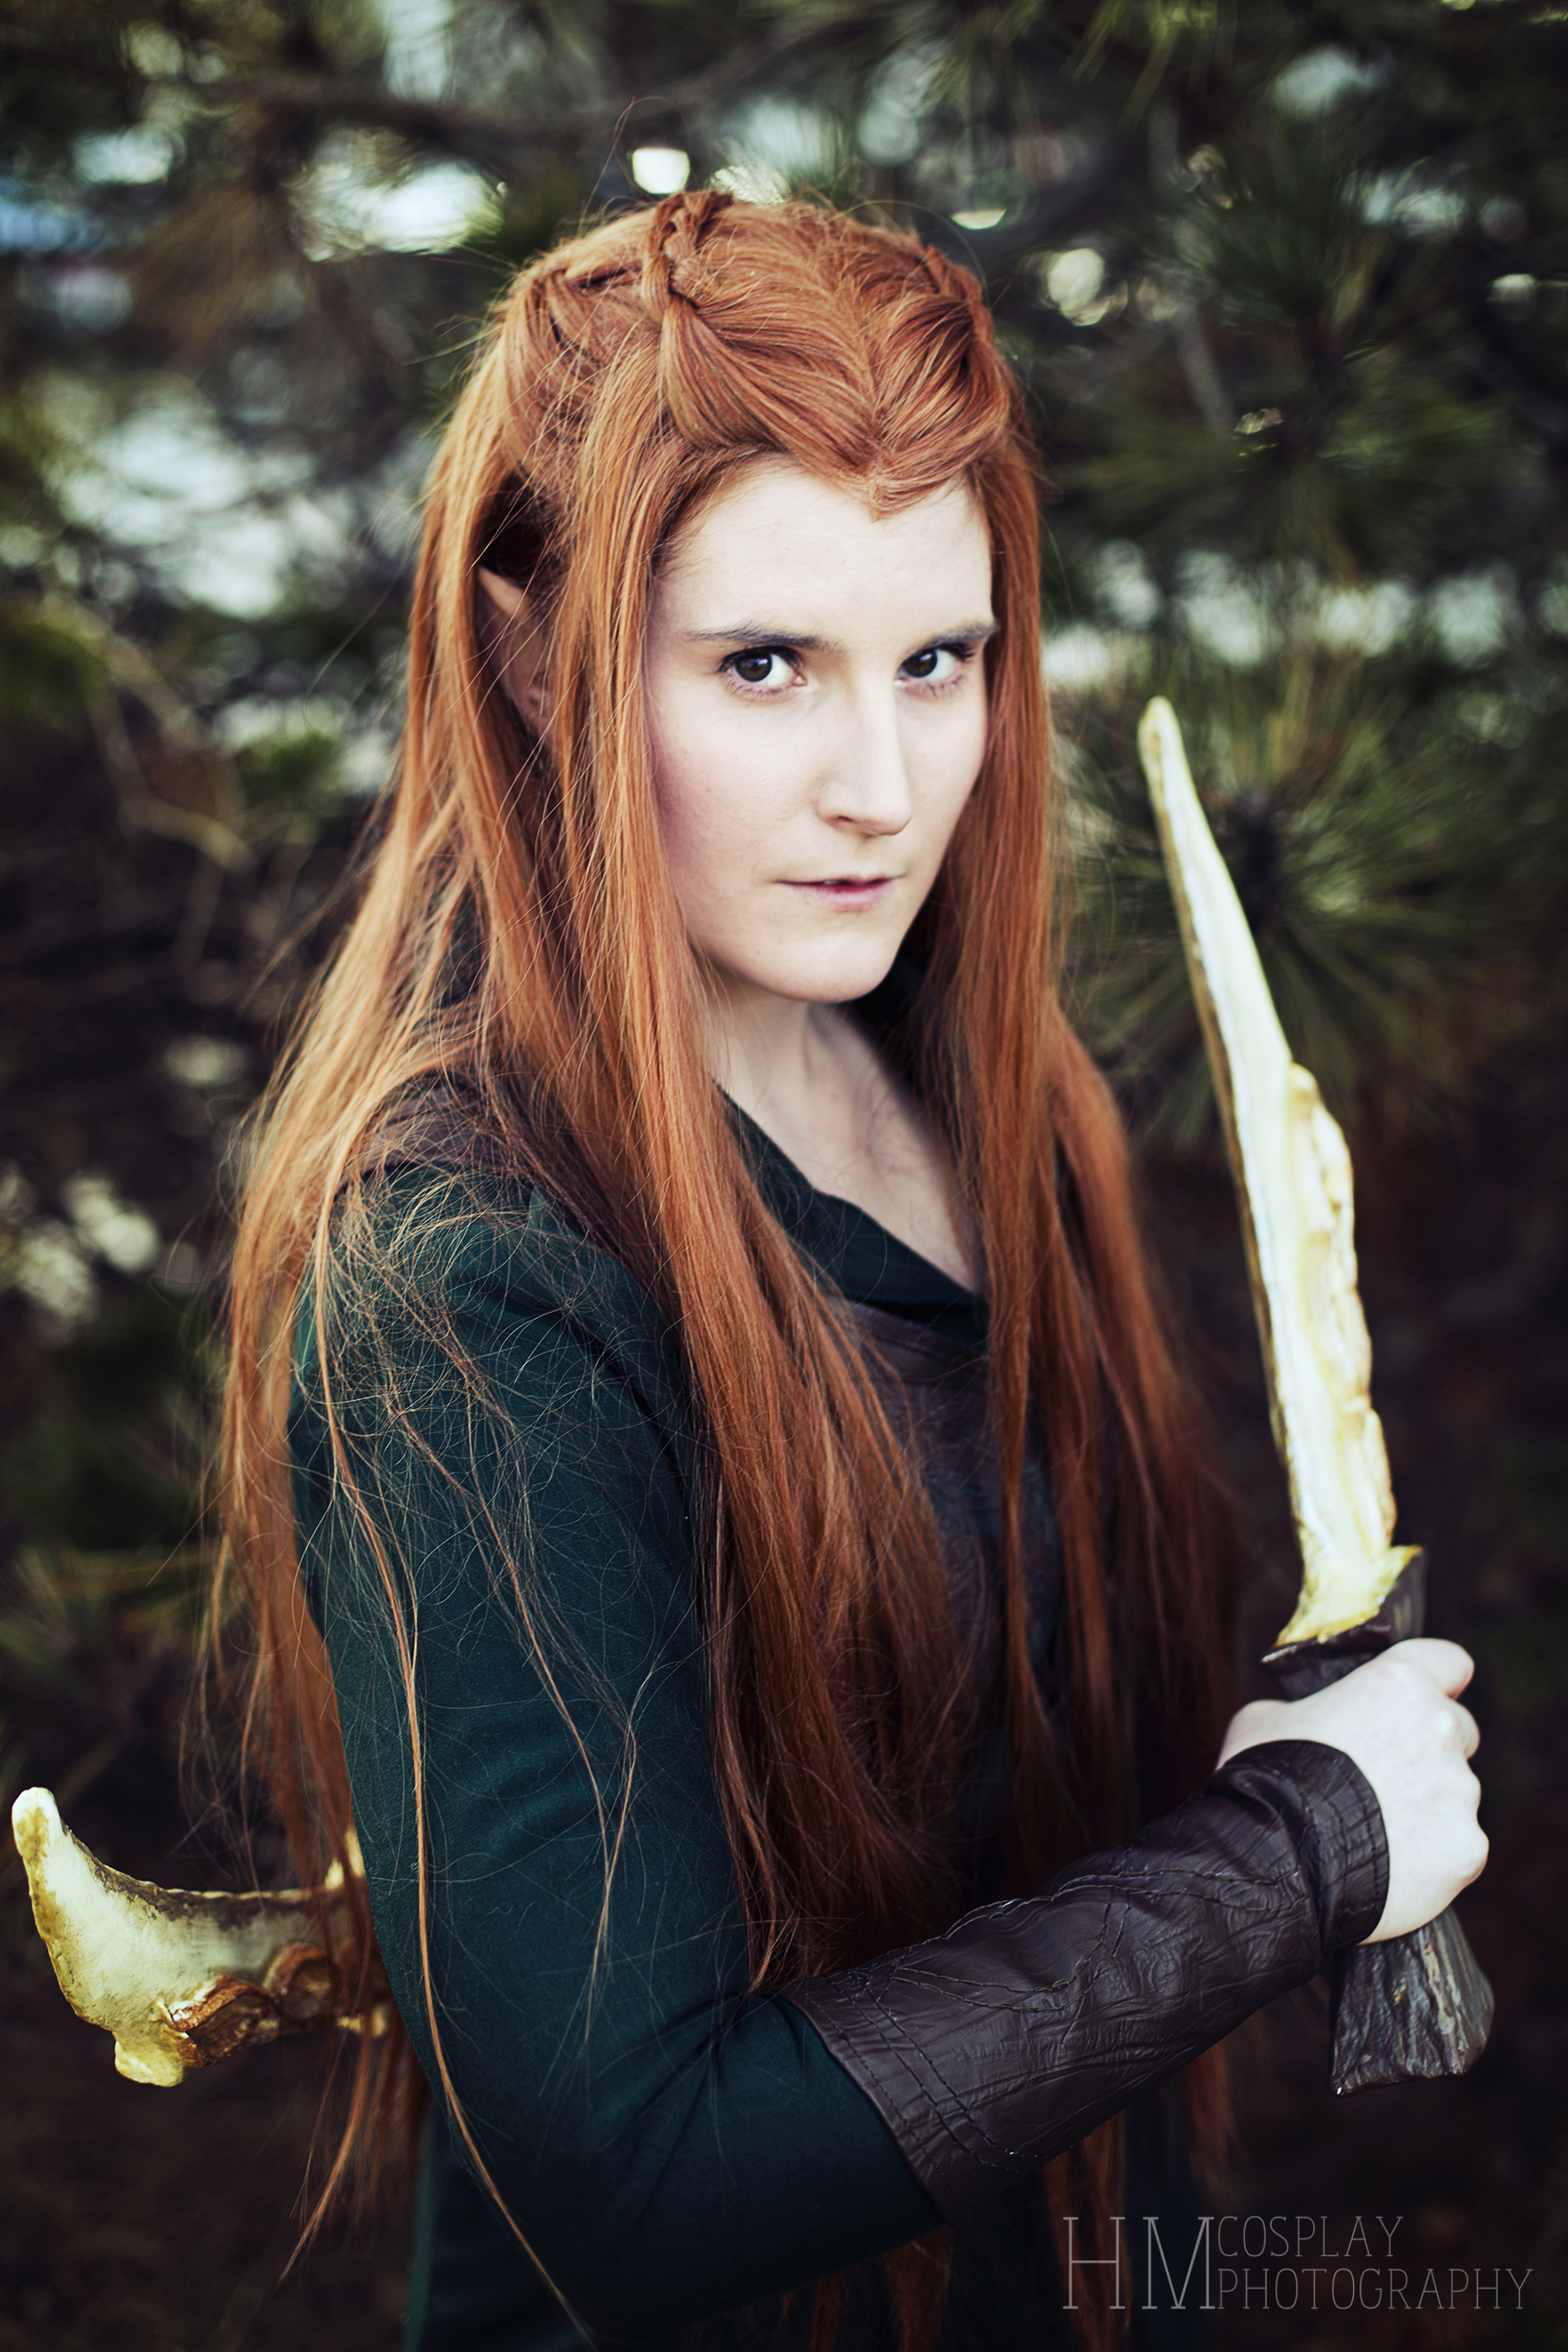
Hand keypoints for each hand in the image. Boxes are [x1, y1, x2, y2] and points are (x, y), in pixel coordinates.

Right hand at [1217, 1638, 1487, 1942]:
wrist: (1275, 1858)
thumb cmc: (1264, 1777)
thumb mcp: (1266, 1717)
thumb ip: (1309, 1710)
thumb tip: (1315, 1724)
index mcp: (1398, 1683)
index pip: (1449, 1663)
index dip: (1435, 1679)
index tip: (1422, 1700)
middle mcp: (1439, 1729)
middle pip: (1459, 1731)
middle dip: (1429, 1750)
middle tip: (1384, 1777)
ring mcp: (1459, 1793)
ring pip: (1455, 1795)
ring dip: (1426, 1807)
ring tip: (1373, 1833)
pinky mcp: (1466, 1849)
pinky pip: (1456, 1848)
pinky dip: (1431, 1858)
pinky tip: (1389, 1867)